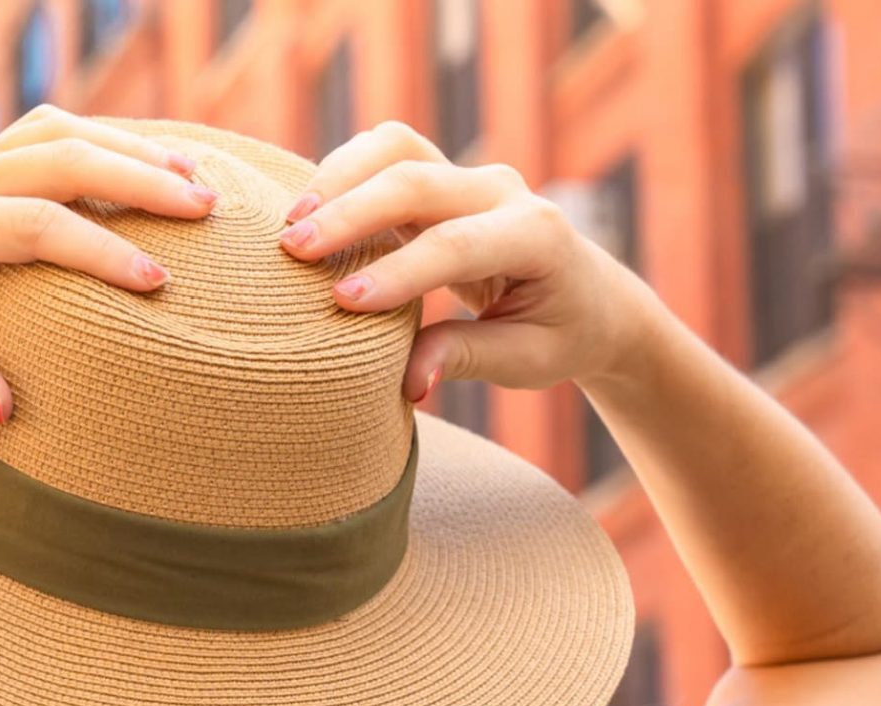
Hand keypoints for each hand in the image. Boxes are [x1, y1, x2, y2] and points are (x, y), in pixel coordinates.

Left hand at [0, 106, 218, 421]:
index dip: (99, 251)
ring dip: (130, 149)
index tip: (158, 281)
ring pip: (60, 132)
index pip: (34, 226)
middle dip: (139, 180)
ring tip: (196, 182)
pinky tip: (148, 165)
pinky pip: (47, 134)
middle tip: (207, 212)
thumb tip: (4, 409)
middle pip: (62, 157)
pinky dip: (104, 141)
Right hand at [275, 122, 675, 402]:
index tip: (342, 301)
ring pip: (396, 147)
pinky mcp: (439, 174)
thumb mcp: (526, 360)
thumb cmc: (558, 334)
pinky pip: (386, 152)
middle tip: (292, 250)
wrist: (589, 296)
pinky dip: (343, 171)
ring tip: (291, 222)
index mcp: (537, 235)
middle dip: (350, 213)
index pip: (456, 244)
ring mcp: (469, 175)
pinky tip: (309, 210)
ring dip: (339, 176)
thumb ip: (466, 359)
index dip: (398, 270)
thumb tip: (409, 382)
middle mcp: (503, 191)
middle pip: (416, 181)